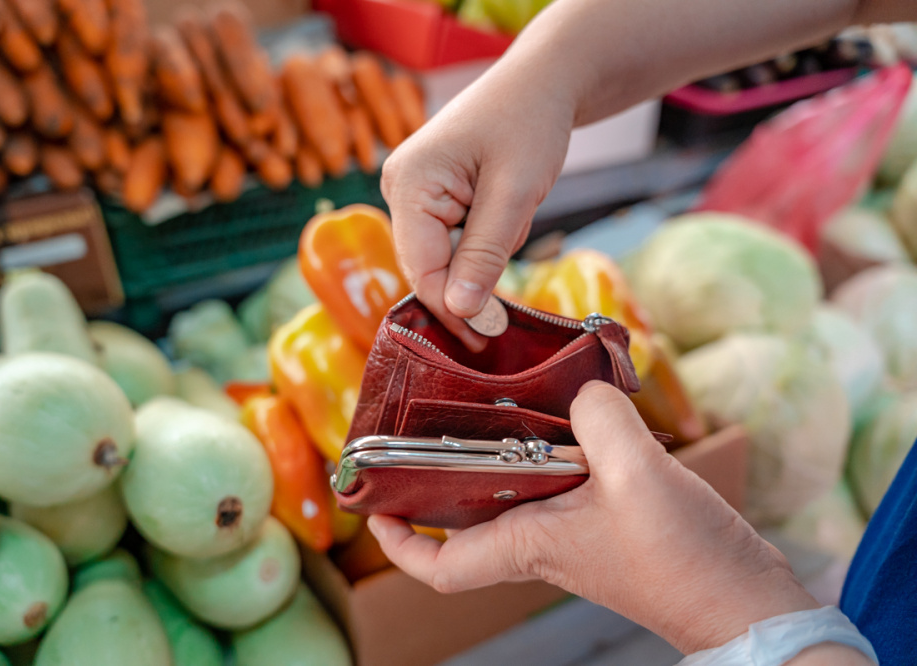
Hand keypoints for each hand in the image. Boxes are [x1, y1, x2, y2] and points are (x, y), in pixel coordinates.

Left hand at [368, 381, 820, 653]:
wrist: (741, 597)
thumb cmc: (684, 560)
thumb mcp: (636, 476)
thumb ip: (598, 419)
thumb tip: (581, 386)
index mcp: (527, 543)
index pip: (438, 564)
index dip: (397, 540)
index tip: (375, 503)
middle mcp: (538, 541)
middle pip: (465, 515)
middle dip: (439, 474)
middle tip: (425, 420)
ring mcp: (570, 531)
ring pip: (512, 491)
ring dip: (498, 451)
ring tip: (490, 398)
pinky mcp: (602, 519)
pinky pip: (557, 478)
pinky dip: (553, 446)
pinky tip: (571, 410)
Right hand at [380, 50, 575, 350]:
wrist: (541, 82)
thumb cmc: (529, 123)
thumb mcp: (515, 192)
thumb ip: (485, 255)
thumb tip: (460, 312)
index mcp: (409, 183)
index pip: (422, 270)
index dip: (454, 309)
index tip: (488, 338)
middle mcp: (398, 188)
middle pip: (430, 267)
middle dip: (475, 272)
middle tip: (515, 249)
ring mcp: (412, 192)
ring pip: (447, 256)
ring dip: (487, 249)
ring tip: (516, 204)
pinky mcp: (431, 196)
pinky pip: (456, 239)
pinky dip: (487, 235)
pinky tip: (507, 202)